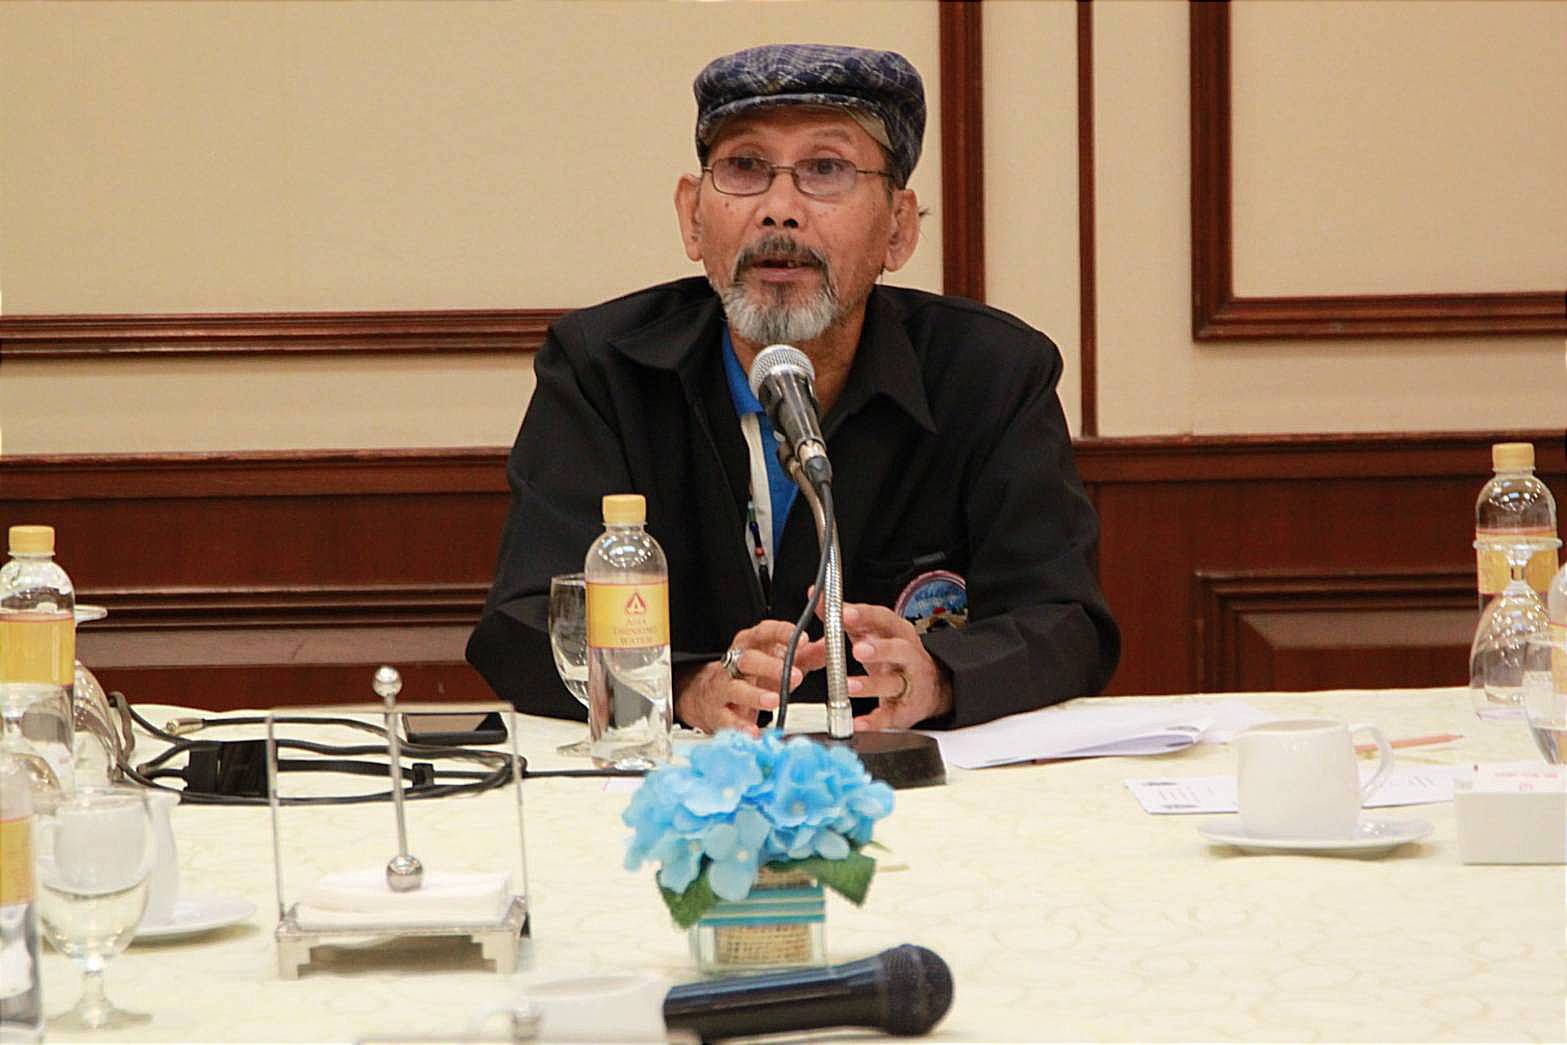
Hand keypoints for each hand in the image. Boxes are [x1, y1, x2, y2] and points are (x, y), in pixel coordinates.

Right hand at [674, 621, 805, 736]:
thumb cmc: (750, 676)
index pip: (765, 632)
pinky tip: (754, 732)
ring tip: (773, 701)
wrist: (708, 697)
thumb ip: (805, 655)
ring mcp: (724, 687)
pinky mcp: (717, 712)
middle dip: (771, 666)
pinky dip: (740, 726)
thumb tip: (830, 648)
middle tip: (795, 675)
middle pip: (749, 659)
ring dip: (755, 695)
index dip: (782, 633)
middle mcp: (735, 663)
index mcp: (751, 644)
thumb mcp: (779, 661)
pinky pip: (727, 719)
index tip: (802, 639)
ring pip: (736, 688)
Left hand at [835, 601, 952, 730]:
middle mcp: (907, 655)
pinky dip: (873, 720)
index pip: (882, 619)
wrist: (929, 686)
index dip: (864, 616)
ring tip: (849, 686)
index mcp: (896, 632)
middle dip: (879, 649)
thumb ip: (844, 617)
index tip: (844, 613)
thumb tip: (815, 597)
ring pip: (892, 683)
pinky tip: (858, 723)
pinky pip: (889, 716)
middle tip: (857, 649)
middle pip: (898, 649)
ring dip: (870, 685)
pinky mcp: (904, 709)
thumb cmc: (894, 655)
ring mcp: (907, 683)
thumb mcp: (872, 632)